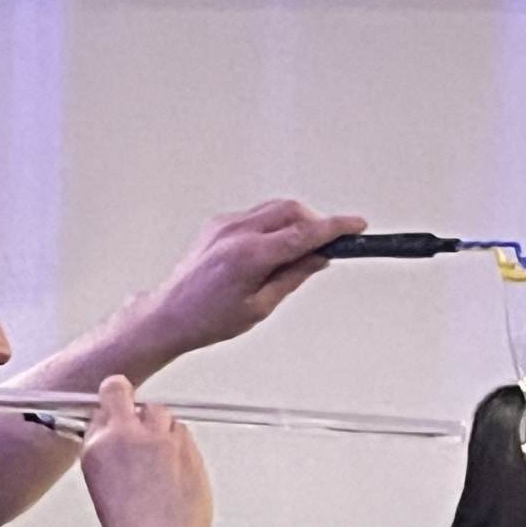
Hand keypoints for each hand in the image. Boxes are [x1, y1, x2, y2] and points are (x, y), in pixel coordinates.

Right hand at [80, 376, 211, 526]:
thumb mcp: (102, 484)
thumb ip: (108, 449)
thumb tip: (115, 431)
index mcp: (97, 446)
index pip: (105, 399)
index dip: (114, 407)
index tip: (118, 413)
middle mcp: (127, 435)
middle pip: (130, 394)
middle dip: (136, 409)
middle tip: (143, 435)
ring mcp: (160, 439)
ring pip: (162, 414)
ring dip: (162, 430)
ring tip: (161, 466)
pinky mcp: (188, 448)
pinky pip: (184, 434)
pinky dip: (181, 448)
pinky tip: (175, 476)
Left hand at [136, 200, 366, 353]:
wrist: (169, 315)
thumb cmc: (206, 318)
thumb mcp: (260, 307)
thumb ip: (293, 277)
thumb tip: (318, 259)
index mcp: (249, 255)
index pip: (304, 233)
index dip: (336, 227)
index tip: (356, 225)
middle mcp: (236, 232)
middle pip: (291, 210)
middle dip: (315, 222)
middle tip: (328, 244)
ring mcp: (224, 224)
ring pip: (274, 208)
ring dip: (294, 222)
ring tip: (299, 251)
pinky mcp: (218, 224)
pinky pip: (255, 214)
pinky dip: (273, 224)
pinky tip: (273, 248)